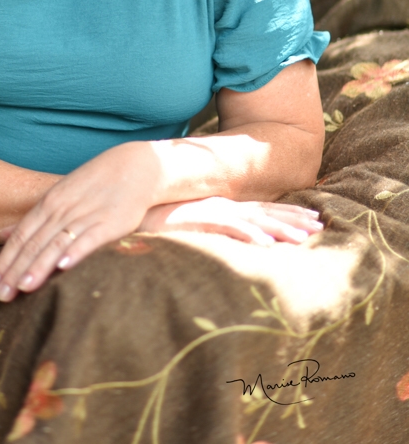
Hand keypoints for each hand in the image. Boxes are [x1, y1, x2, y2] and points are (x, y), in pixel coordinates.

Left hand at [0, 142, 161, 301]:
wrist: (134, 168)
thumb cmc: (94, 186)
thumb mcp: (58, 196)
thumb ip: (32, 218)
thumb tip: (1, 234)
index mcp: (49, 203)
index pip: (21, 235)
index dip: (5, 258)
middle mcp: (62, 210)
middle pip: (34, 243)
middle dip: (15, 270)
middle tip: (1, 295)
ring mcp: (85, 215)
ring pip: (56, 244)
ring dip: (39, 266)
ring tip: (23, 288)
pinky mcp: (109, 222)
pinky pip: (89, 239)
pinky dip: (75, 252)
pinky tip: (63, 267)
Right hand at [139, 197, 323, 246]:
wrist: (132, 207)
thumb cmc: (158, 221)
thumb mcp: (191, 227)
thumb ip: (210, 232)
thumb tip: (230, 246)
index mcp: (223, 208)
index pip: (262, 212)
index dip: (288, 215)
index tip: (311, 221)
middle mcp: (222, 207)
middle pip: (266, 213)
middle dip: (294, 219)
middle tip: (320, 225)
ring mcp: (212, 211)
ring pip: (254, 220)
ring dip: (280, 228)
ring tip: (303, 237)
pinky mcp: (199, 219)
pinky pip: (229, 227)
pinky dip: (248, 233)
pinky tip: (266, 243)